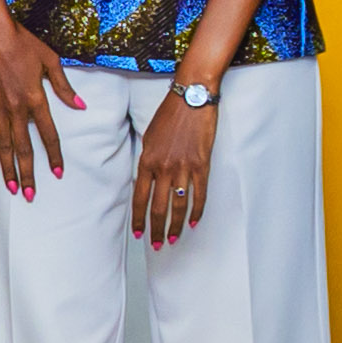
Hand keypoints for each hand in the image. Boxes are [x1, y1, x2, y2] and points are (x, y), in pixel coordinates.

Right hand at [0, 14, 80, 195]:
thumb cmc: (22, 44)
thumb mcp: (52, 62)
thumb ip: (65, 88)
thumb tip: (81, 106)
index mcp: (36, 99)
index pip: (48, 135)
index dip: (54, 155)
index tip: (57, 172)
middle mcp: (16, 109)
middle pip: (24, 148)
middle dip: (29, 173)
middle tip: (32, 194)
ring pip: (1, 146)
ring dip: (6, 168)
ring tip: (12, 187)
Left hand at [133, 88, 218, 245]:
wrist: (191, 97)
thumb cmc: (170, 114)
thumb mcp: (149, 136)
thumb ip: (148, 160)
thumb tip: (148, 179)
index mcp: (147, 161)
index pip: (140, 198)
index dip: (139, 218)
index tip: (139, 233)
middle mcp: (163, 167)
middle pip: (158, 206)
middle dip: (156, 228)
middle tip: (157, 244)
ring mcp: (183, 166)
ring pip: (178, 204)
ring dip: (175, 224)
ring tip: (174, 239)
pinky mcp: (202, 163)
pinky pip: (199, 192)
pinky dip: (197, 209)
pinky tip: (194, 222)